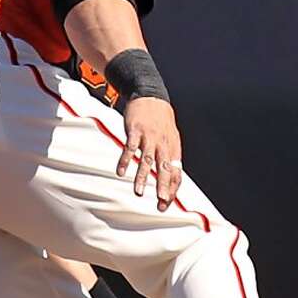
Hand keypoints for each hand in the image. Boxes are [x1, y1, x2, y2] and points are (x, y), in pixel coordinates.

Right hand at [116, 97, 182, 211]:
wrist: (151, 94)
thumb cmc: (161, 119)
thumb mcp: (170, 137)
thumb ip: (169, 156)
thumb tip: (171, 177)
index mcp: (173, 147)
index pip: (176, 172)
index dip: (172, 188)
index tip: (166, 203)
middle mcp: (163, 144)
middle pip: (165, 168)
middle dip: (163, 186)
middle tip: (161, 202)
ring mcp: (149, 137)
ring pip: (147, 160)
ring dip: (143, 177)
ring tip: (139, 192)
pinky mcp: (135, 130)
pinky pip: (130, 148)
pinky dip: (125, 160)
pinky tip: (121, 172)